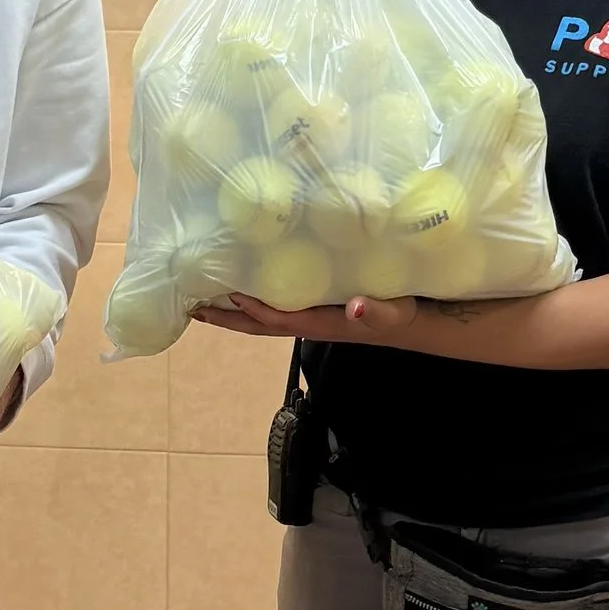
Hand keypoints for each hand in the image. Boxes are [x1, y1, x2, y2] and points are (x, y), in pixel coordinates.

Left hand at [192, 292, 419, 344]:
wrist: (416, 325)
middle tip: (192, 308)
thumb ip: (375, 312)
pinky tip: (246, 284)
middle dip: (227, 318)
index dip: (251, 309)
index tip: (226, 293)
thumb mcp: (394, 313)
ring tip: (206, 296)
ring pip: (264, 317)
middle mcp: (309, 323)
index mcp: (321, 324)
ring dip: (235, 310)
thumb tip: (355, 309)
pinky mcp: (316, 308)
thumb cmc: (403, 316)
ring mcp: (311, 317)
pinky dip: (256, 298)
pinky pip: (278, 306)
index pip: (276, 319)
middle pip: (258, 325)